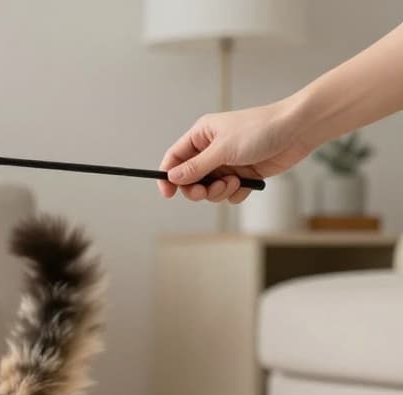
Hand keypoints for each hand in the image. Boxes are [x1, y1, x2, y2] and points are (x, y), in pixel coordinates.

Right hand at [158, 101, 313, 203]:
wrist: (297, 130)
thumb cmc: (260, 129)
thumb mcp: (222, 149)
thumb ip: (195, 167)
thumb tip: (172, 177)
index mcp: (202, 136)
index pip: (175, 158)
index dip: (168, 176)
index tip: (168, 194)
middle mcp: (212, 149)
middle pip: (190, 179)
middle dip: (198, 188)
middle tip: (206, 191)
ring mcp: (228, 163)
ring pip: (210, 188)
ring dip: (219, 191)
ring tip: (234, 182)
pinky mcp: (244, 174)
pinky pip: (229, 193)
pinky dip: (236, 192)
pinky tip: (248, 183)